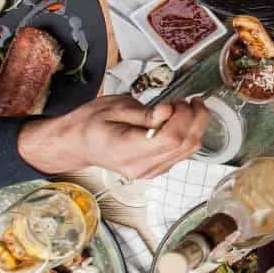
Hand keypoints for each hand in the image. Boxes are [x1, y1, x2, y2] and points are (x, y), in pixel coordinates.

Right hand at [18, 95, 208, 177]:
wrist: (77, 144)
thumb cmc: (91, 123)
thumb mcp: (114, 108)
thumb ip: (144, 113)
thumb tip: (168, 111)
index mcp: (127, 151)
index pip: (171, 139)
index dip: (183, 117)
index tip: (179, 101)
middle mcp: (141, 167)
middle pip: (185, 145)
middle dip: (195, 118)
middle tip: (189, 100)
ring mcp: (150, 172)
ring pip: (188, 151)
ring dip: (195, 126)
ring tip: (185, 107)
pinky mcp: (156, 169)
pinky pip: (182, 153)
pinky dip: (188, 135)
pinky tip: (179, 121)